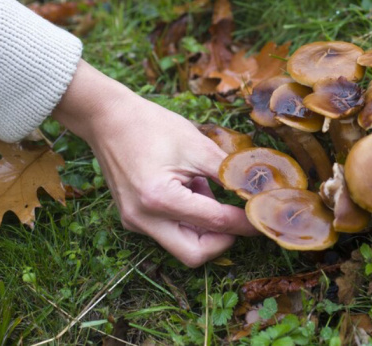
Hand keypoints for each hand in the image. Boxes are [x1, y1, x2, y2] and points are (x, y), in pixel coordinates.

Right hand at [52, 60, 257, 266]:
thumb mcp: (197, 145)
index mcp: (160, 199)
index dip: (245, 221)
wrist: (107, 118)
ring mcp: (134, 222)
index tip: (264, 217)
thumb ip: (228, 173)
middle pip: (194, 254)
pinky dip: (187, 219)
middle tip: (240, 218)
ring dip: (204, 228)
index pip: (215, 222)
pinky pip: (167, 232)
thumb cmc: (151, 125)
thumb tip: (257, 193)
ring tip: (204, 188)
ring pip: (181, 245)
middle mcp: (143, 219)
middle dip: (222, 240)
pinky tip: (187, 189)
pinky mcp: (132, 219)